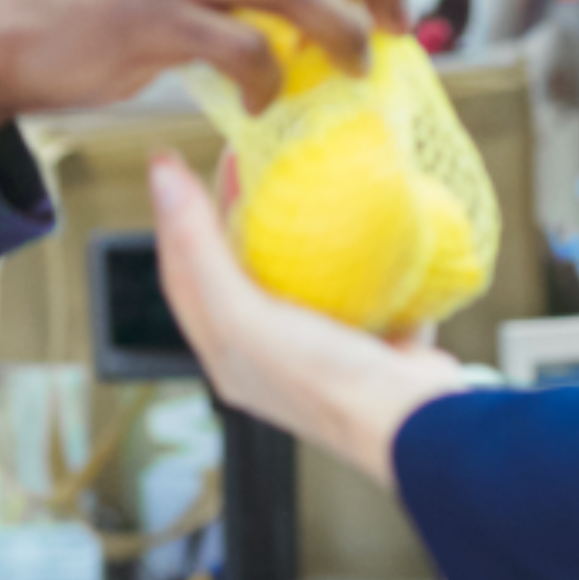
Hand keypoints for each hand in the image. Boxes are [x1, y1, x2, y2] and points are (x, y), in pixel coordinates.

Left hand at [150, 151, 461, 484]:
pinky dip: (360, 245)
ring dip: (295, 224)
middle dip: (232, 211)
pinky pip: (360, 280)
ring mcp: (323, 342)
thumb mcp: (242, 314)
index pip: (182, 272)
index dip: (173, 215)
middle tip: (241, 157)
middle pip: (236, 266)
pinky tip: (367, 211)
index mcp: (227, 352)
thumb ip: (199, 248)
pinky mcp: (373, 335)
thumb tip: (162, 178)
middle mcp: (269, 349)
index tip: (173, 161)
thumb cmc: (322, 380)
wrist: (416, 422)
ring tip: (298, 172)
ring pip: (297, 271)